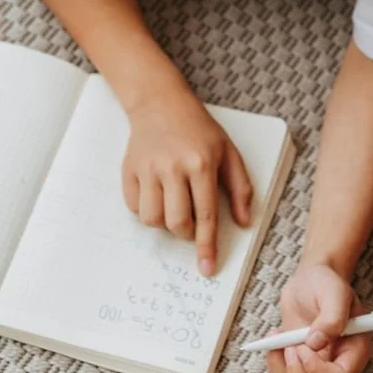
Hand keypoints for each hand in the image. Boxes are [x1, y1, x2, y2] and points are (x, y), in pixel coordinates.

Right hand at [122, 85, 251, 274]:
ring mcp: (148, 170)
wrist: (162, 104)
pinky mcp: (128, 171)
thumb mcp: (229, 152)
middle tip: (193, 222)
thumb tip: (244, 222)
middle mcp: (173, 169)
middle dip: (186, 234)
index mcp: (201, 164)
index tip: (208, 268)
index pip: (207, 215)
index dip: (207, 245)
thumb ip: (240, 188)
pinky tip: (158, 194)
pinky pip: (135, 208)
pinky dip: (147, 210)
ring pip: (152, 220)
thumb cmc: (200, 130)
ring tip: (175, 205)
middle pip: (177, 223)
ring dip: (165, 223)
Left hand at [267, 263, 372, 372]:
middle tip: (291, 348)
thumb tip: (316, 343)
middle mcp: (340, 363)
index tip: (304, 347)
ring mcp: (319, 367)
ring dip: (284, 369)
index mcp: (356, 349)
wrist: (310, 280)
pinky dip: (274, 365)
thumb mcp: (334, 292)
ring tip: (281, 338)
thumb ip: (332, 317)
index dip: (320, 371)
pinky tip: (275, 341)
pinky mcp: (301, 365)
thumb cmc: (326, 284)